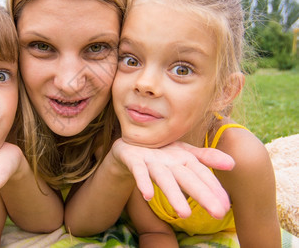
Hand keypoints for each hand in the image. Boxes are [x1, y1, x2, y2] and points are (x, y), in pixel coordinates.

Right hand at [111, 139, 234, 218]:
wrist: (127, 146)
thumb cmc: (161, 153)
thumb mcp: (183, 155)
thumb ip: (206, 158)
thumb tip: (233, 163)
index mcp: (184, 157)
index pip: (202, 174)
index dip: (214, 189)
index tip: (227, 206)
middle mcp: (169, 159)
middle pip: (187, 177)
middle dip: (203, 194)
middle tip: (219, 212)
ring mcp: (150, 160)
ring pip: (164, 178)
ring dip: (173, 194)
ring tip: (185, 214)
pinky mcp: (133, 160)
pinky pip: (138, 172)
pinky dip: (142, 182)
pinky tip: (147, 196)